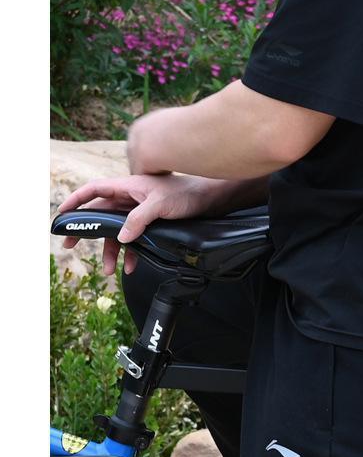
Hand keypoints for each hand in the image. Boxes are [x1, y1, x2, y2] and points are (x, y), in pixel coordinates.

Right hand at [57, 173, 229, 275]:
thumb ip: (139, 219)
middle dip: (85, 231)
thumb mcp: (160, 205)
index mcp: (127, 186)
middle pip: (99, 214)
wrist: (207, 199)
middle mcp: (128, 198)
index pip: (94, 190)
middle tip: (70, 245)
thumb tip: (121, 237)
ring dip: (110, 250)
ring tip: (108, 270)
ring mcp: (137, 210)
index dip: (76, 200)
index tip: (62, 213)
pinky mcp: (147, 222)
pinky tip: (130, 267)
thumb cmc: (185, 194)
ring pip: (115, 231)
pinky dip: (129, 253)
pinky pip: (131, 238)